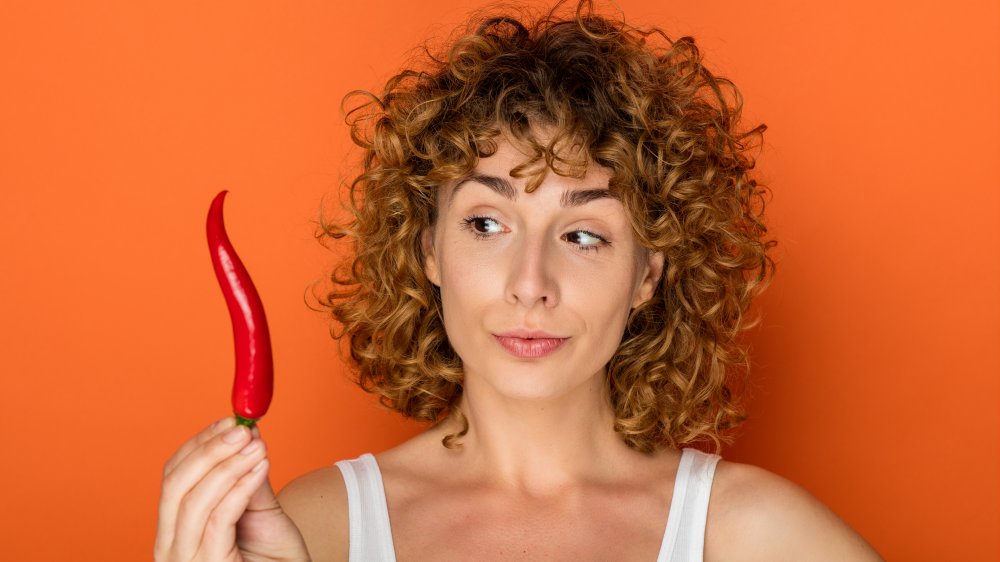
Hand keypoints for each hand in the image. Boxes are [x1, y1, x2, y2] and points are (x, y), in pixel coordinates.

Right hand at [155, 417, 310, 561]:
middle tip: (242, 428)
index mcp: (174, 529)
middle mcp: (171, 546)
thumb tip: (247, 432)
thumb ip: (245, 476)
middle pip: (176, 485)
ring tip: (257, 445)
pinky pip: (218, 520)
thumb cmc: (273, 558)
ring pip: (193, 501)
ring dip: (228, 464)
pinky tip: (261, 467)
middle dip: (209, 449)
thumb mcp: (258, 510)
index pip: (174, 476)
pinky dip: (239, 487)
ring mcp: (187, 560)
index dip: (200, 443)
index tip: (230, 420)